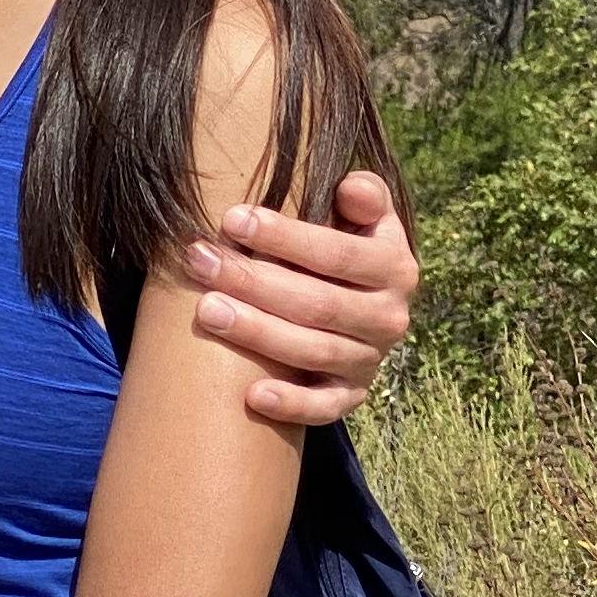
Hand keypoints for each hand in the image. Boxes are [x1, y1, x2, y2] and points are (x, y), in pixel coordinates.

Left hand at [181, 168, 417, 423]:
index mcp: (395, 267)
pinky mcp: (352, 395)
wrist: (366, 303)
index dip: (285, 237)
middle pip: (318, 304)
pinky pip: (325, 407)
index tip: (232, 218)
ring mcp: (370, 360)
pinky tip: (252, 394)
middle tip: (200, 261)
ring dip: (258, 333)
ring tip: (206, 311)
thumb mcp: (367, 216)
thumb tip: (350, 188)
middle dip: (254, 281)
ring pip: (314, 352)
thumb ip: (365, 195)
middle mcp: (389, 318)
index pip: (337, 254)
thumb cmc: (349, 244)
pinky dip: (292, 404)